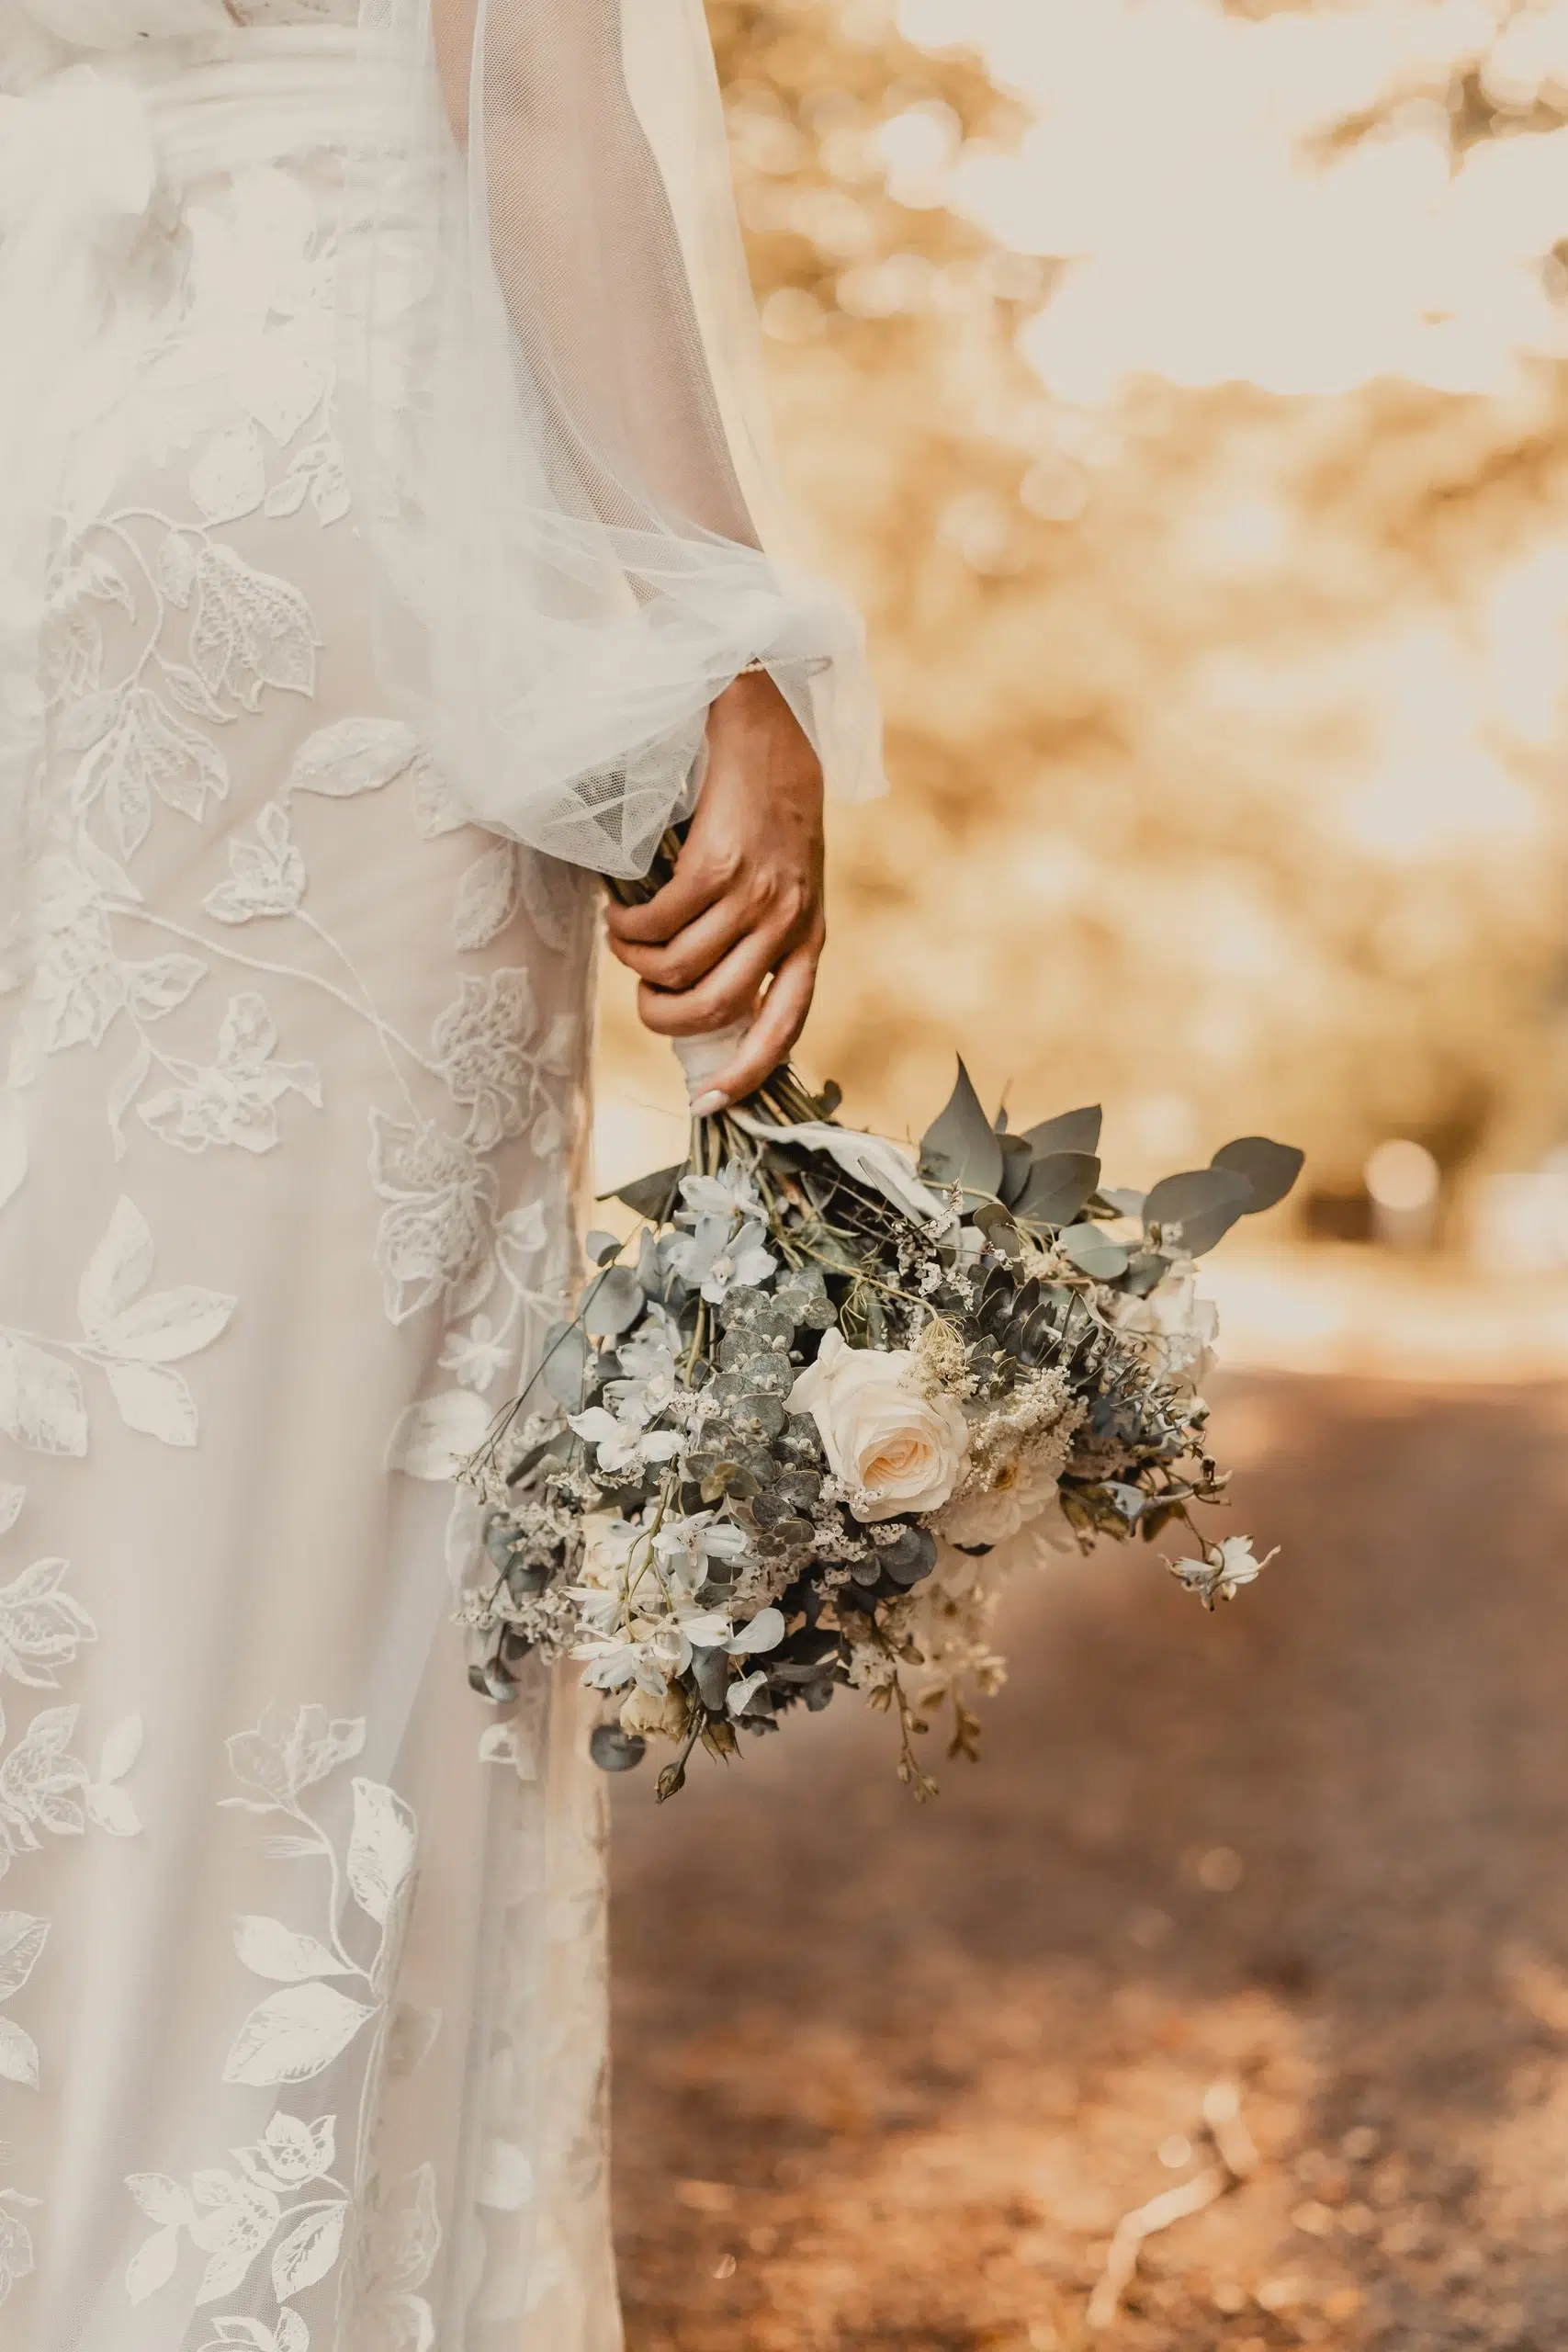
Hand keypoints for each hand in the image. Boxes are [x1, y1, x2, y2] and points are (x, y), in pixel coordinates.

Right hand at [604, 672, 825, 1109]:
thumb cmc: (766, 808)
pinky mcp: (720, 864)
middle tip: (641, 997)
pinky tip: (619, 913)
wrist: (765, 727)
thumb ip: (757, 935)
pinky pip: (660, 924)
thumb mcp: (782, 880)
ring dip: (637, 965)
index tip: (710, 1105)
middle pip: (714, 1010)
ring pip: (679, 969)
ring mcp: (757, 894)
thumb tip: (700, 999)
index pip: (784, 1026)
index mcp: (809, 936)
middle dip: (663, 1018)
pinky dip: (628, 929)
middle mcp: (789, 921)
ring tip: (624, 940)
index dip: (747, 1074)